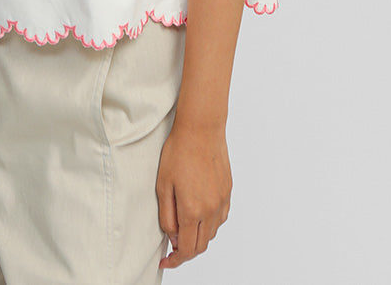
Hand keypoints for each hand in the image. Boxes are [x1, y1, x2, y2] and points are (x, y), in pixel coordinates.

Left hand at [156, 118, 231, 269]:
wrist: (201, 129)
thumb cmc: (179, 152)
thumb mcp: (163, 185)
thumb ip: (167, 216)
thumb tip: (173, 237)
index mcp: (192, 210)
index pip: (186, 249)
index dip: (175, 260)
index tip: (166, 261)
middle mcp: (211, 210)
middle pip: (201, 246)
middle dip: (186, 251)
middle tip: (172, 247)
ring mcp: (222, 201)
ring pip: (212, 233)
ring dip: (198, 237)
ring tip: (183, 226)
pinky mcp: (228, 191)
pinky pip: (220, 218)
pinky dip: (209, 224)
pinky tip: (199, 213)